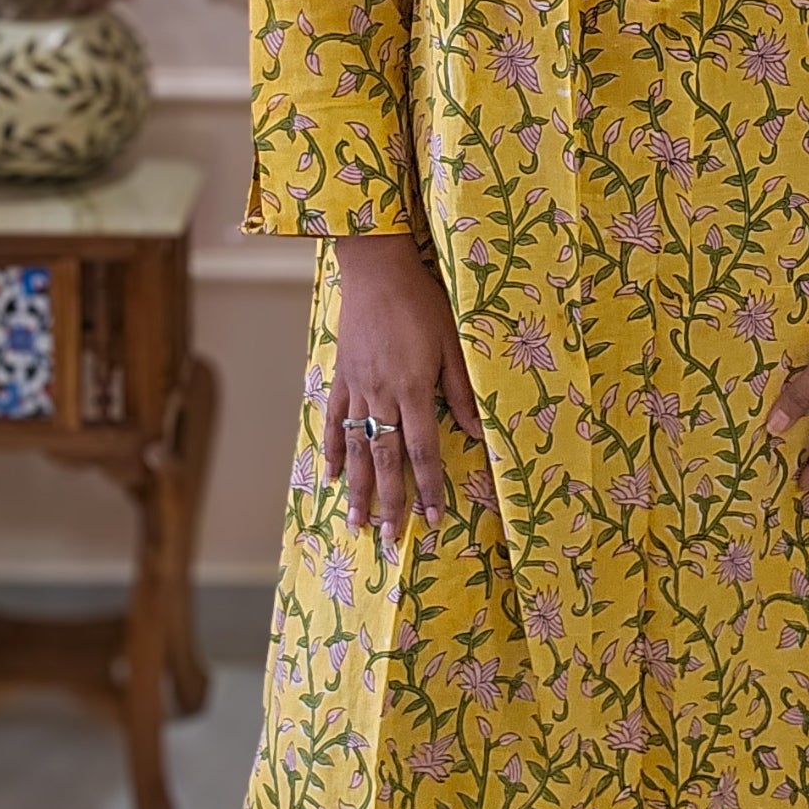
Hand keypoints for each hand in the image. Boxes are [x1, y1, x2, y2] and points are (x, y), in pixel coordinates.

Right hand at [326, 236, 482, 547]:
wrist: (376, 270)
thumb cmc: (421, 302)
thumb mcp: (452, 343)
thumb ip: (460, 391)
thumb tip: (475, 431)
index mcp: (413, 389)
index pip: (422, 450)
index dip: (428, 488)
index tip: (433, 519)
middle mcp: (382, 395)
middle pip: (386, 460)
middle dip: (390, 502)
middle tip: (390, 538)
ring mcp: (357, 388)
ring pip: (357, 448)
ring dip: (358, 489)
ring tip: (357, 522)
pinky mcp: (342, 377)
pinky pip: (335, 421)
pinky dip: (334, 451)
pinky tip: (333, 477)